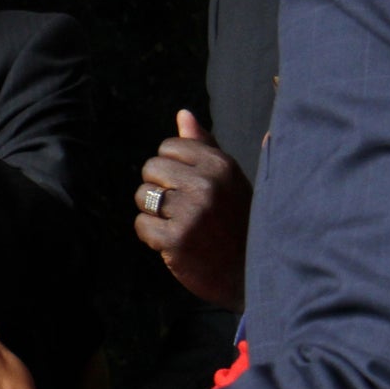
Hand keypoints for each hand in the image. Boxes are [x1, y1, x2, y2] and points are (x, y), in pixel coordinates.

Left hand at [133, 111, 252, 307]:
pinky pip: (141, 225)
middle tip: (181, 209)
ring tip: (178, 225)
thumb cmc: (235, 222)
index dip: (171, 169)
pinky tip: (173, 243)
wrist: (247, 274)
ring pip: (142, 196)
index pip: (168, 147)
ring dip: (153, 213)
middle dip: (159, 189)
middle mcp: (206, 184)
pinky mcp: (177, 240)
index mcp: (220, 165)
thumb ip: (204, 146)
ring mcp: (191, 213)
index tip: (188, 188)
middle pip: (150, 169)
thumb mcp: (228, 179)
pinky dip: (151, 237)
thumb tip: (183, 114)